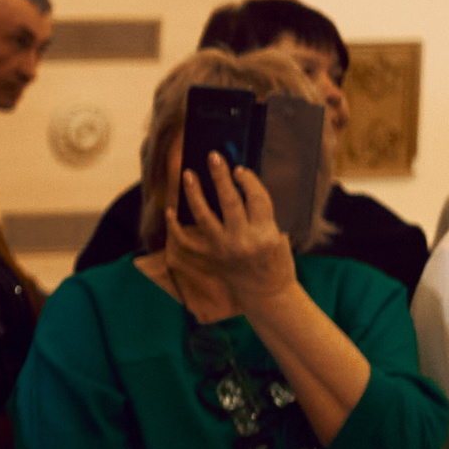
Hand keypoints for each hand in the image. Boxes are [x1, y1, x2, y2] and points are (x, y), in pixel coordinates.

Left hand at [166, 151, 294, 307]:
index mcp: (265, 234)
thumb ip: (260, 213)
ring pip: (203, 216)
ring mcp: (222, 250)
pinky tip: (171, 210)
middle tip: (213, 156)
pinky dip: (176, 226)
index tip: (239, 169)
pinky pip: (187, 241)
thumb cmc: (275, 259)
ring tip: (188, 174)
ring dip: (194, 194)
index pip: (256, 199)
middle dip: (220, 176)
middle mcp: (243, 241)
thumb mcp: (277, 234)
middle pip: (229, 202)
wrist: (266, 292)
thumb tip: (238, 183)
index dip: (248, 181)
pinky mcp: (209, 259)